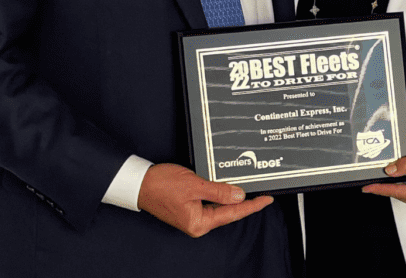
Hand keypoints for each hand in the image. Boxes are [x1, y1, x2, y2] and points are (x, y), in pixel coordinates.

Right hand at [137, 163, 273, 236]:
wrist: (139, 183)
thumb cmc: (161, 185)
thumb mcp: (194, 185)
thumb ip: (218, 191)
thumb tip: (239, 195)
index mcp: (199, 223)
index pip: (233, 213)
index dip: (252, 206)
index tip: (266, 200)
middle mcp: (197, 223)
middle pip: (228, 212)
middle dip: (244, 202)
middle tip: (262, 192)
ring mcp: (193, 216)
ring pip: (219, 206)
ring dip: (232, 197)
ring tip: (248, 188)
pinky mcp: (189, 208)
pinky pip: (210, 202)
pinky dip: (220, 194)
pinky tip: (227, 187)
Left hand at [361, 147, 405, 210]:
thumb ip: (405, 165)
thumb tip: (389, 171)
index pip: (396, 191)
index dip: (380, 189)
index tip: (367, 188)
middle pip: (398, 193)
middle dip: (384, 186)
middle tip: (370, 179)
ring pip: (402, 192)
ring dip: (392, 184)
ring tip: (380, 178)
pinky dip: (400, 184)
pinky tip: (394, 178)